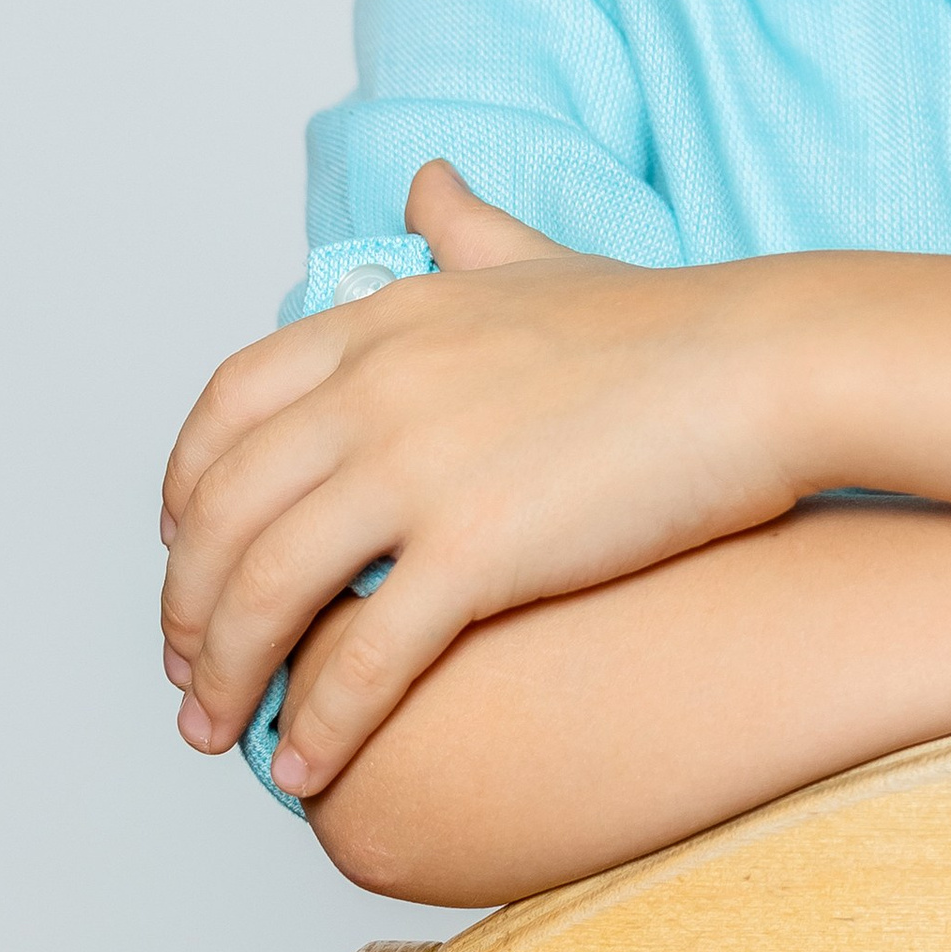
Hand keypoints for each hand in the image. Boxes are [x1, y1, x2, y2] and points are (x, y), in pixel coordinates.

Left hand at [160, 165, 814, 798]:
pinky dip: (316, 724)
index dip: (185, 490)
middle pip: (221, 510)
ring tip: (217, 733)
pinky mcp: (477, 550)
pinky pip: (360, 659)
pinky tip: (303, 769)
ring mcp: (422, 468)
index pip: (226, 408)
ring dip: (222, 676)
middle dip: (185, 605)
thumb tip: (424, 182)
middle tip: (188, 670)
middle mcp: (379, 387)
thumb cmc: (670, 325)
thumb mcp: (540, 257)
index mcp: (384, 320)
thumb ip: (465, 231)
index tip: (186, 549)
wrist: (766, 366)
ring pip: (265, 590)